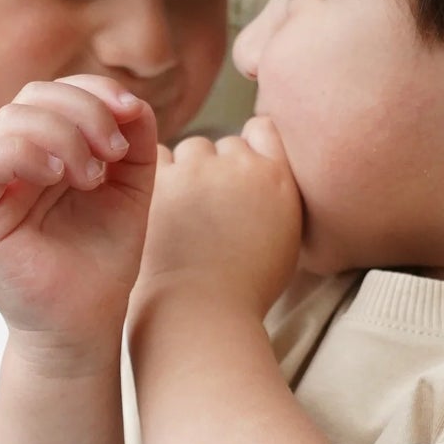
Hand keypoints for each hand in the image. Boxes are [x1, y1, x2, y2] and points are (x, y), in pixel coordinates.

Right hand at [0, 76, 157, 364]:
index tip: (130, 113)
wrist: (85, 320)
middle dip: (83, 110)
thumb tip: (133, 101)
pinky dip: (22, 154)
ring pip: (8, 119)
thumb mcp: (132, 190)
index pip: (58, 91)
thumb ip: (137, 141)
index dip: (93, 89)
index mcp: (49, 147)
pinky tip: (56, 176)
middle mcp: (17, 159)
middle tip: (113, 152)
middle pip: (33, 95)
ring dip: (60, 134)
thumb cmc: (103, 259)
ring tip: (91, 176)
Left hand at [136, 114, 302, 319]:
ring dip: (186, 172)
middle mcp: (240, 165)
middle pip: (223, 145)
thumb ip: (277, 197)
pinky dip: (158, 178)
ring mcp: (198, 171)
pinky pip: (158, 159)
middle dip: (216, 170)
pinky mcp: (159, 181)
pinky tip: (160, 210)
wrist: (202, 313)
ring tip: (182, 217)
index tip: (239, 179)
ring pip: (190, 150)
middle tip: (206, 212)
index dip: (249, 150)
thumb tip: (263, 173)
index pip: (262, 130)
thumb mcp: (285, 241)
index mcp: (277, 178)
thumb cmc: (244, 291)